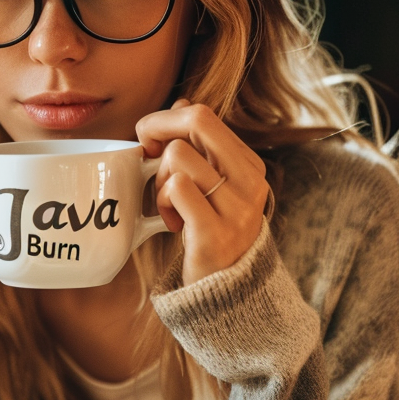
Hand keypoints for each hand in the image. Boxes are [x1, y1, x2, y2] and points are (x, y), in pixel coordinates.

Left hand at [136, 99, 270, 285]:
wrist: (229, 296)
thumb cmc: (212, 233)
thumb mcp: (214, 186)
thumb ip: (201, 147)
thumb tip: (182, 103)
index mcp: (250, 166)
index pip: (204, 115)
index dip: (167, 121)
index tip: (153, 144)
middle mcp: (250, 182)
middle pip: (195, 120)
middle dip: (157, 130)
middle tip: (148, 157)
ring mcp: (236, 208)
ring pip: (178, 155)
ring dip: (160, 180)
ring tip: (170, 206)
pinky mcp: (215, 231)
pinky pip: (177, 187)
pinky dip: (164, 201)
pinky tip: (172, 222)